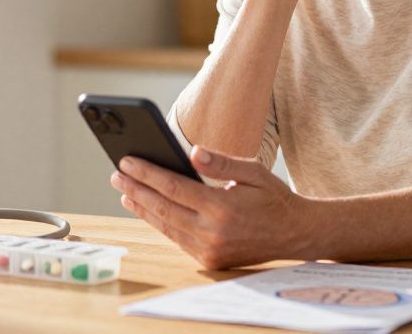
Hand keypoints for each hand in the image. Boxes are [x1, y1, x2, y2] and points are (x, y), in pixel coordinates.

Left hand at [111, 146, 315, 269]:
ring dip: (143, 208)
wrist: (295, 234)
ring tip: (125, 192)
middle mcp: (212, 232)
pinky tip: (149, 210)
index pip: (173, 187)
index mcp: (222, 207)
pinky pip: (177, 239)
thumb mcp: (254, 172)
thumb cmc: (274, 198)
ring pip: (166, 226)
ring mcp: (209, 250)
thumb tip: (192, 152)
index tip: (126, 162)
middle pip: (162, 208)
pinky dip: (160, 223)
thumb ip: (222, 163)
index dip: (146, 174)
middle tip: (116, 175)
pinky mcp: (209, 260)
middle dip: (136, 190)